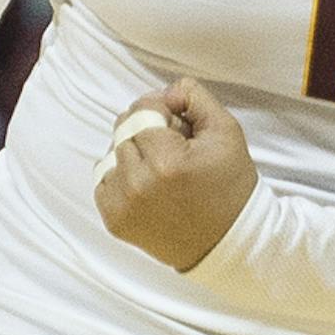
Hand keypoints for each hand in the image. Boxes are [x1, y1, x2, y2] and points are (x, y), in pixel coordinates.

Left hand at [94, 79, 256, 271]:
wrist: (228, 243)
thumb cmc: (230, 187)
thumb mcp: (226, 131)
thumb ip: (194, 96)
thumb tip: (165, 91)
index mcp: (166, 161)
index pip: (142, 109)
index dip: (163, 110)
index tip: (180, 126)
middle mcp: (138, 185)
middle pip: (124, 128)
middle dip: (148, 130)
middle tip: (175, 149)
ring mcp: (122, 206)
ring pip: (111, 152)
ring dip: (133, 153)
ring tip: (162, 170)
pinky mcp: (114, 221)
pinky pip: (103, 180)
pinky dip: (122, 177)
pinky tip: (149, 186)